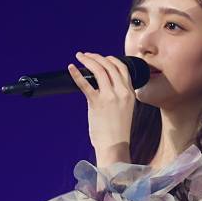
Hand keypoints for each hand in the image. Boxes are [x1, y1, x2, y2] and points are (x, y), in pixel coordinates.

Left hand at [69, 52, 134, 168]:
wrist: (115, 145)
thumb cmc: (118, 131)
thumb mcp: (125, 109)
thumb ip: (118, 96)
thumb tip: (103, 87)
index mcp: (130, 93)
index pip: (123, 68)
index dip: (111, 59)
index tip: (102, 57)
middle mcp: (122, 92)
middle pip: (110, 66)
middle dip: (97, 57)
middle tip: (87, 54)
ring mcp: (110, 97)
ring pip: (99, 71)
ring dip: (88, 60)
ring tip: (80, 56)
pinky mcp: (97, 103)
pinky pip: (85, 84)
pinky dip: (76, 74)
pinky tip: (71, 68)